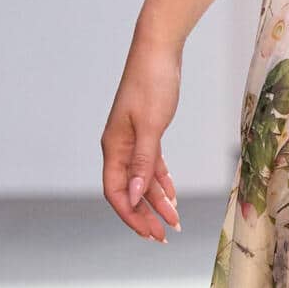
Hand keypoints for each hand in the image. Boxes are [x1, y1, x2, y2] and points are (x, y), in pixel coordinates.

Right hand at [102, 31, 182, 242]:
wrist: (158, 50)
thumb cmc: (153, 83)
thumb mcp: (151, 126)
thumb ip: (143, 162)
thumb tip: (134, 196)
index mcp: (113, 147)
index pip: (117, 192)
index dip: (131, 216)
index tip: (150, 234)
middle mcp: (119, 147)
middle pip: (129, 191)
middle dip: (145, 215)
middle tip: (164, 237)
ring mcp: (131, 140)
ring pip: (142, 180)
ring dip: (157, 201)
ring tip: (175, 222)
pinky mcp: (146, 131)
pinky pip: (150, 165)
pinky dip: (160, 181)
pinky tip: (171, 196)